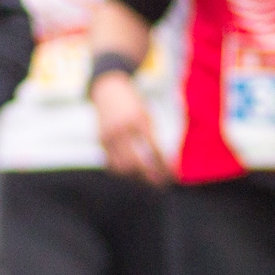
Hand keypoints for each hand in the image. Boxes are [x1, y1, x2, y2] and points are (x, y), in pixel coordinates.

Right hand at [90, 71, 170, 185]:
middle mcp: (122, 130)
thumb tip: (165, 163)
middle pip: (136, 163)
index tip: (173, 175)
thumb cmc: (133, 104)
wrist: (108, 89)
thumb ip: (153, 137)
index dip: (164, 165)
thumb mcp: (147, 116)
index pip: (154, 150)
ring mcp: (108, 136)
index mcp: (138, 121)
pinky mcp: (100, 140)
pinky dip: (123, 172)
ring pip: (122, 167)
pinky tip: (133, 174)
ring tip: (148, 181)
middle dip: (150, 177)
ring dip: (136, 178)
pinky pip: (111, 164)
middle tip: (162, 184)